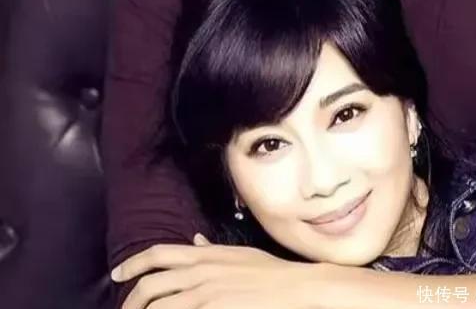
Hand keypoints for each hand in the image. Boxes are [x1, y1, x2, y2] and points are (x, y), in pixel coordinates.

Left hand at [112, 235, 318, 308]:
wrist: (292, 286)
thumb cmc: (268, 270)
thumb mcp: (237, 253)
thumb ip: (211, 249)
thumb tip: (195, 240)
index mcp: (203, 254)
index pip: (158, 253)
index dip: (132, 264)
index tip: (117, 274)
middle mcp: (199, 270)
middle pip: (151, 284)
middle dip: (130, 301)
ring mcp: (205, 292)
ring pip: (159, 307)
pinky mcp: (213, 308)